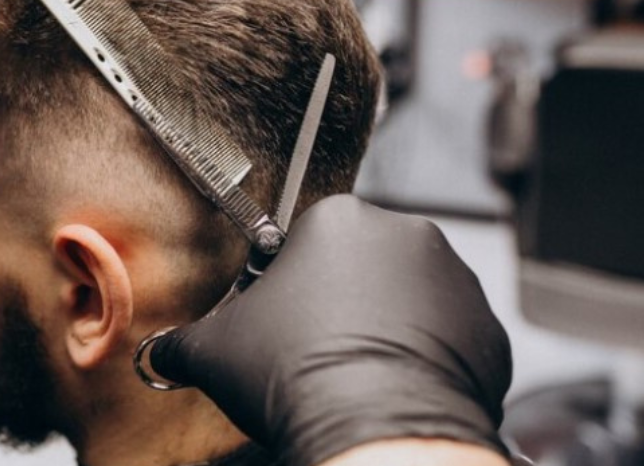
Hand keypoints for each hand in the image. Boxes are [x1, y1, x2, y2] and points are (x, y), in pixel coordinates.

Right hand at [149, 195, 512, 465]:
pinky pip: (450, 338)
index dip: (288, 284)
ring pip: (408, 299)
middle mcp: (405, 235)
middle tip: (313, 348)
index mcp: (337, 220)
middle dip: (341, 300)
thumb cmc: (297, 375)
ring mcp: (455, 280)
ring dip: (386, 326)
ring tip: (354, 372)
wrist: (374, 430)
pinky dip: (427, 358)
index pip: (305, 240)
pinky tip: (392, 386)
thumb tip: (160, 353)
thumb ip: (182, 342)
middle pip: (361, 264)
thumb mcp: (214, 351)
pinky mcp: (488, 329)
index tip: (280, 318)